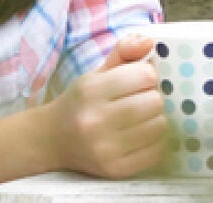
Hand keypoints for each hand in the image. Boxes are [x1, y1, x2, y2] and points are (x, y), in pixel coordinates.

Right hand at [48, 34, 166, 177]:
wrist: (53, 140)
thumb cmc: (81, 101)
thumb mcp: (98, 72)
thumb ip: (125, 51)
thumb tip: (149, 41)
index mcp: (91, 91)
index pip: (145, 75)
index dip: (147, 75)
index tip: (137, 80)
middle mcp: (96, 121)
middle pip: (155, 101)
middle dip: (152, 97)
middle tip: (139, 100)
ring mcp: (106, 149)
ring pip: (159, 126)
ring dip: (154, 119)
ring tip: (138, 118)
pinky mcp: (116, 170)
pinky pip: (156, 150)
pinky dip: (153, 141)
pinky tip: (138, 135)